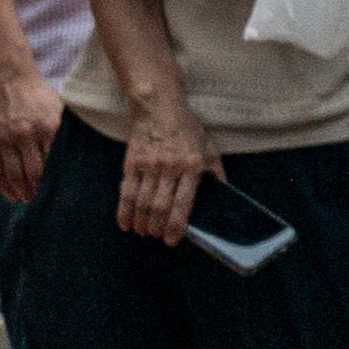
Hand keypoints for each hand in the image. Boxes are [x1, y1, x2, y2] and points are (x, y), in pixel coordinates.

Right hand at [0, 74, 57, 204]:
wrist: (8, 80)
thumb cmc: (38, 96)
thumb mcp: (58, 108)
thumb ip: (65, 130)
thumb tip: (82, 151)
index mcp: (48, 126)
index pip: (53, 162)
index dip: (56, 180)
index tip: (60, 192)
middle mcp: (26, 134)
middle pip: (32, 173)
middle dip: (36, 191)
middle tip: (40, 201)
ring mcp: (5, 139)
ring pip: (12, 175)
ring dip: (19, 192)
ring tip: (25, 200)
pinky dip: (1, 186)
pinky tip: (9, 194)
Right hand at [113, 102, 214, 242]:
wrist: (159, 108)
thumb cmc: (187, 129)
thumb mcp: (209, 147)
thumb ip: (215, 172)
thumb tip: (224, 195)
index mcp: (192, 165)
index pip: (184, 202)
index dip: (176, 225)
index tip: (172, 240)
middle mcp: (170, 167)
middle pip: (160, 207)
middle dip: (157, 227)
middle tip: (157, 237)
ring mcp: (149, 166)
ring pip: (142, 203)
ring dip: (142, 223)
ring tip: (144, 232)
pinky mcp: (131, 164)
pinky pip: (126, 193)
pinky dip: (124, 212)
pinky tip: (125, 224)